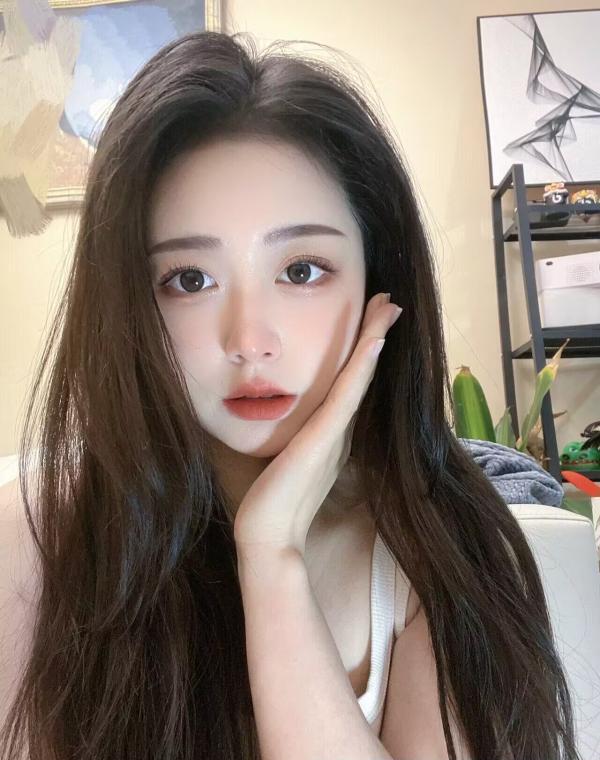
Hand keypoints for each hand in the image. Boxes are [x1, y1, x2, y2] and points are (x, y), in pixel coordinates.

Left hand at [233, 292, 402, 558]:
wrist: (269, 536)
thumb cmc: (276, 501)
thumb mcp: (290, 460)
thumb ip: (302, 442)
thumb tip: (299, 424)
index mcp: (332, 431)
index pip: (351, 382)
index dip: (365, 352)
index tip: (374, 320)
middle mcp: (339, 428)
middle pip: (362, 373)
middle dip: (376, 335)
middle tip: (390, 302)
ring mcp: (334, 433)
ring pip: (358, 377)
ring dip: (374, 340)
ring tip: (389, 307)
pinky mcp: (323, 439)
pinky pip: (346, 397)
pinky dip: (361, 368)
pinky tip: (372, 342)